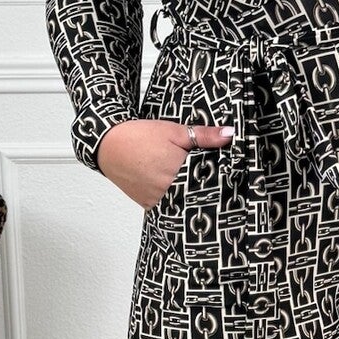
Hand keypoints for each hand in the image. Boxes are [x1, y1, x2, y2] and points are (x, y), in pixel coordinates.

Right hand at [94, 117, 234, 208]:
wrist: (107, 145)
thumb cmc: (139, 136)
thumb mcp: (174, 131)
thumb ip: (204, 136)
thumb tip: (230, 135)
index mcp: (179, 172)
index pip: (211, 180)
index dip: (221, 177)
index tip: (231, 173)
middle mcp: (169, 191)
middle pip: (198, 194)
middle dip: (208, 188)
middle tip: (219, 181)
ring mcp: (158, 201)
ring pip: (184, 203)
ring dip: (192, 195)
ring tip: (200, 186)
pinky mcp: (149, 205)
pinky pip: (170, 207)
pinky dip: (177, 200)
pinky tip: (182, 191)